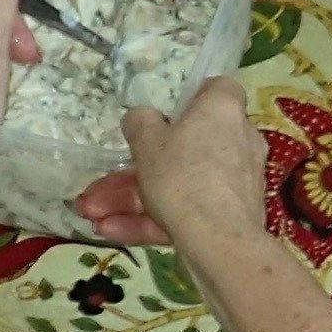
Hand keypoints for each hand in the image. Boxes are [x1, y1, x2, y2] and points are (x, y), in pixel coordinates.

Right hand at [73, 76, 272, 254]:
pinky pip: (188, 210)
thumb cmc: (183, 175)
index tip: (165, 114)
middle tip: (100, 188)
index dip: (190, 98)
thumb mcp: (147, 142)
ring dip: (133, 200)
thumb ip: (140, 123)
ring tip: (92, 215)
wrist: (219, 242)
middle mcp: (238, 141)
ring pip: (180, 185)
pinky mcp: (231, 217)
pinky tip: (111, 231)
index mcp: (224, 110)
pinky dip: (153, 220)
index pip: (217, 90)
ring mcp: (237, 182)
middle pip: (184, 148)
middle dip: (135, 172)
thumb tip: (141, 117)